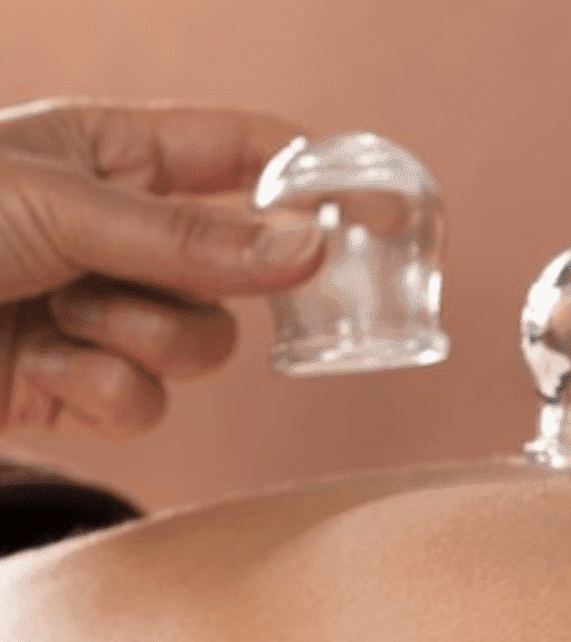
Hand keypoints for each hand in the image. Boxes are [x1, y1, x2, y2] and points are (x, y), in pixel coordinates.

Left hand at [0, 98, 325, 438]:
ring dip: (139, 336)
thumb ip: (193, 239)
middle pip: (237, 271)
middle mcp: (118, 236)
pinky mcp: (78, 391)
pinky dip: (100, 390)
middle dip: (200, 283)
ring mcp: (103, 317)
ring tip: (60, 317)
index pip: (237, 152)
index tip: (377, 213)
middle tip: (158, 274)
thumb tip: (314, 250)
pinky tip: (38, 365)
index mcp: (111, 158)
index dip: (305, 177)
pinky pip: (148, 405)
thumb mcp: (64, 207)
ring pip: (202, 345)